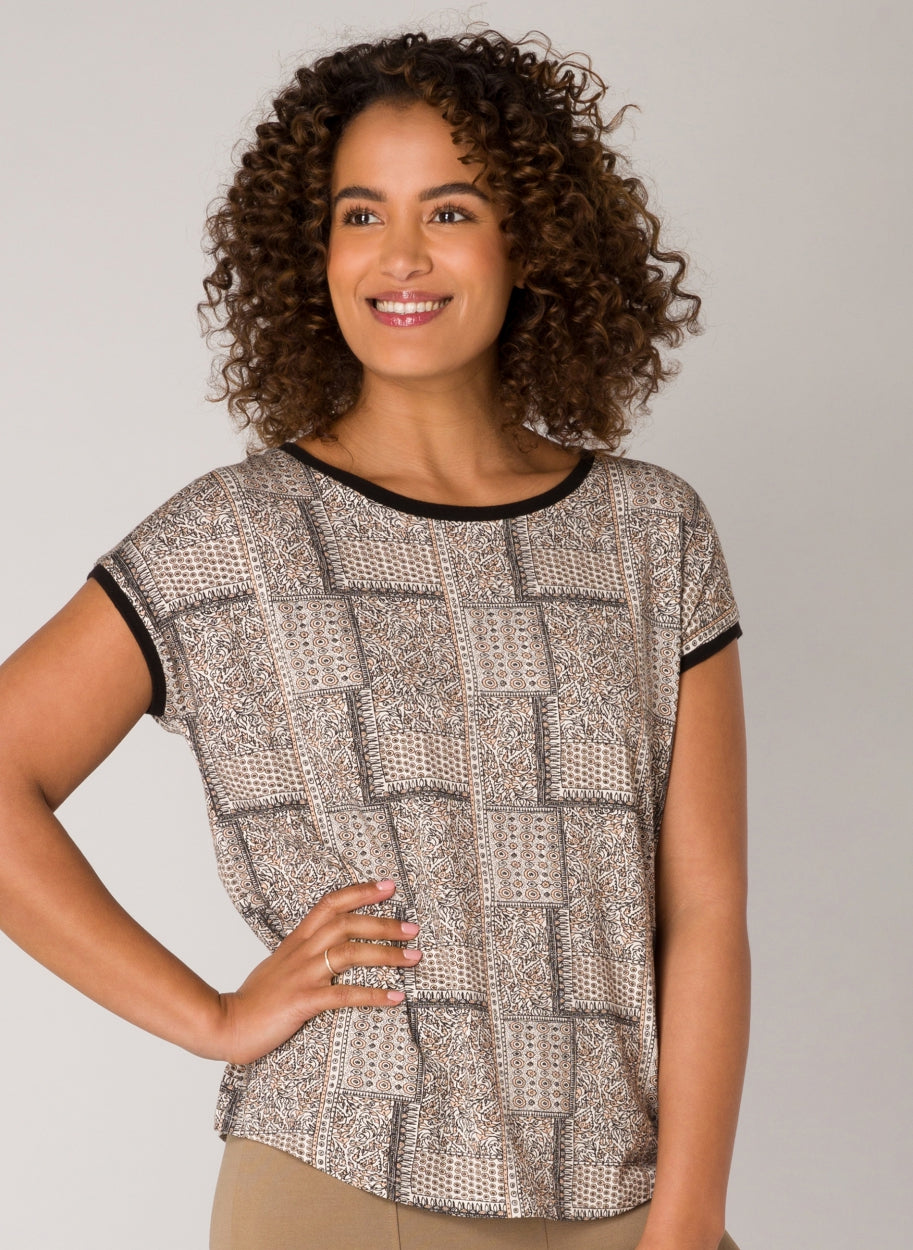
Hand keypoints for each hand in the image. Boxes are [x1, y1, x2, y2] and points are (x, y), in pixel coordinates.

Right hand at [214, 878, 419, 1063]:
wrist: (224, 1023)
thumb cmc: (256, 998)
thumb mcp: (281, 965)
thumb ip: (306, 952)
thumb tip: (334, 947)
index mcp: (297, 940)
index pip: (330, 904)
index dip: (360, 892)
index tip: (388, 886)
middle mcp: (301, 952)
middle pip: (347, 924)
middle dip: (384, 923)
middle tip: (413, 927)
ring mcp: (302, 976)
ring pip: (349, 953)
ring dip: (386, 954)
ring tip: (413, 957)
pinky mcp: (302, 1002)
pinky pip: (344, 995)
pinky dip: (374, 995)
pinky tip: (396, 997)